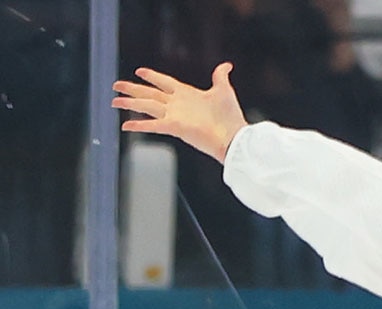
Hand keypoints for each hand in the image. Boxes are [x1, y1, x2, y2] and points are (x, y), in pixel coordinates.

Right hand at [113, 63, 248, 163]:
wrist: (234, 137)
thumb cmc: (231, 117)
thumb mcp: (224, 91)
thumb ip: (220, 77)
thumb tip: (227, 65)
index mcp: (187, 94)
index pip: (165, 82)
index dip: (152, 76)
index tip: (140, 71)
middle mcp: (178, 104)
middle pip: (150, 93)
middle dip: (132, 89)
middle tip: (116, 85)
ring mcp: (175, 116)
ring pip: (146, 106)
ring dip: (130, 103)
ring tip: (114, 101)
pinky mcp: (175, 127)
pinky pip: (152, 125)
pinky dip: (138, 125)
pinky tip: (124, 125)